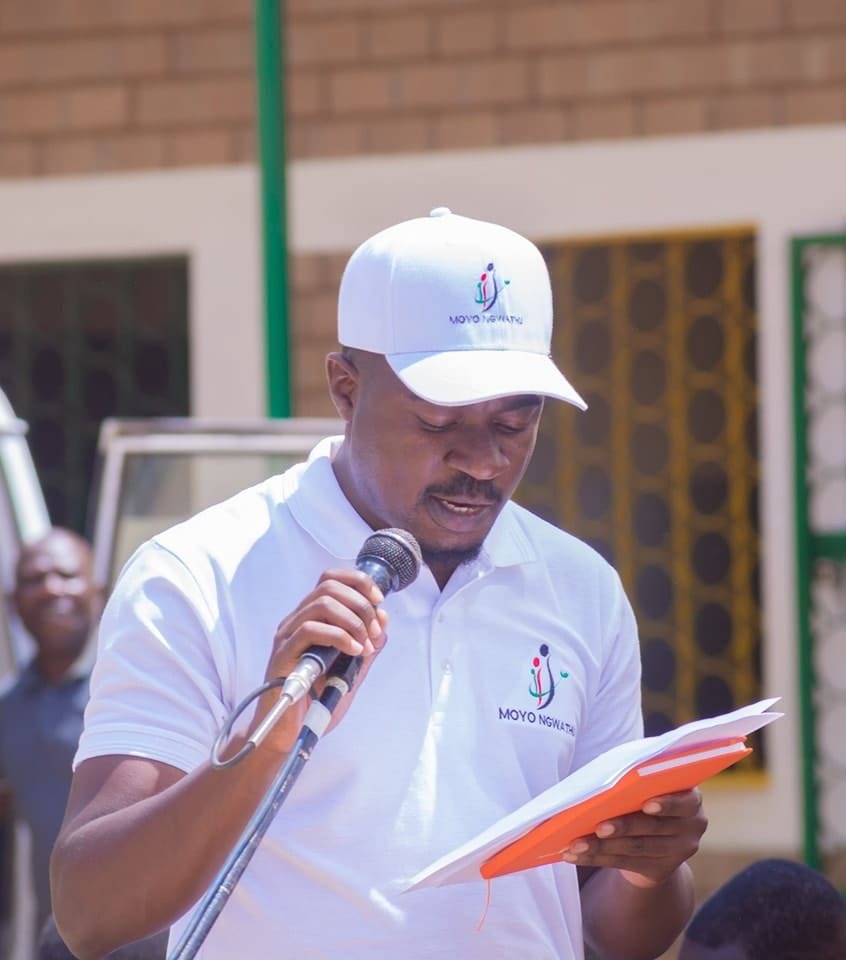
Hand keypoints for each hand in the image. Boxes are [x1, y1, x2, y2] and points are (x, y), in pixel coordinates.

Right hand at [250, 568, 387, 755]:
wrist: (290, 733)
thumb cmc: (318, 700)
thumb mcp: (352, 669)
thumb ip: (367, 644)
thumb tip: (383, 616)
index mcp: (310, 619)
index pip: (330, 579)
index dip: (358, 582)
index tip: (378, 601)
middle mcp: (295, 621)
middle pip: (328, 587)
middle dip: (361, 605)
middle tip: (374, 632)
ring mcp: (286, 636)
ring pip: (321, 604)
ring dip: (354, 621)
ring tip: (365, 645)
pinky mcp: (282, 655)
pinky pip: (310, 630)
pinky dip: (339, 637)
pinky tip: (353, 651)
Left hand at [562, 788, 706, 886]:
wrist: (658, 835)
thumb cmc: (646, 795)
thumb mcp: (651, 786)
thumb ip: (640, 782)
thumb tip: (603, 779)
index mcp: (692, 800)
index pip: (685, 802)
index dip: (668, 804)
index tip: (646, 804)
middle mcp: (691, 828)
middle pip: (653, 827)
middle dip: (623, 827)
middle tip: (599, 826)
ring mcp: (677, 852)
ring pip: (635, 848)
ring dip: (602, 847)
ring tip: (576, 844)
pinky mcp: (660, 870)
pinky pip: (624, 864)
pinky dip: (596, 858)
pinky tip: (575, 855)